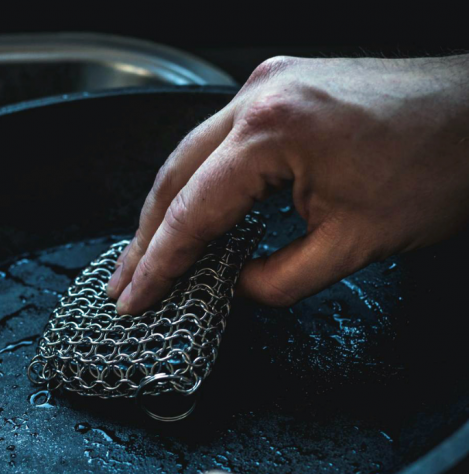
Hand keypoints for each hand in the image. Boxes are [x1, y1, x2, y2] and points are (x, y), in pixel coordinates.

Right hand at [107, 55, 468, 313]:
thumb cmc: (438, 166)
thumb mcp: (353, 245)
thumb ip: (279, 279)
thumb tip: (237, 286)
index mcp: (271, 132)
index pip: (191, 212)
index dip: (159, 263)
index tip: (135, 298)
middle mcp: (258, 98)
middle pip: (174, 176)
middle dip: (145, 236)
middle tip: (124, 280)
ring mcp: (268, 87)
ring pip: (191, 156)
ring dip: (167, 207)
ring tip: (146, 254)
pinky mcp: (282, 91)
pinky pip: (220, 142)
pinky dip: (199, 183)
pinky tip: (190, 211)